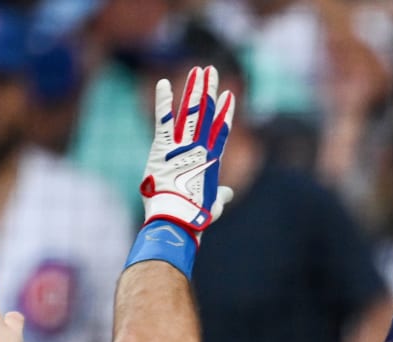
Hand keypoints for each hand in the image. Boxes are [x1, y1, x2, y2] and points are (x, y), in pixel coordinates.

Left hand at [142, 66, 236, 240]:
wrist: (177, 219)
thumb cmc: (196, 216)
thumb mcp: (213, 205)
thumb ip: (220, 194)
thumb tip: (228, 192)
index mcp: (212, 160)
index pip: (221, 130)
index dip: (225, 112)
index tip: (228, 96)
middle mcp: (200, 149)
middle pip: (207, 114)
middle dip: (209, 91)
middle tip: (211, 71)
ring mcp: (183, 146)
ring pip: (191, 111)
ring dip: (195, 89)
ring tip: (199, 70)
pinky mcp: (164, 147)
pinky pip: (164, 120)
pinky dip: (164, 102)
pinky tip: (164, 83)